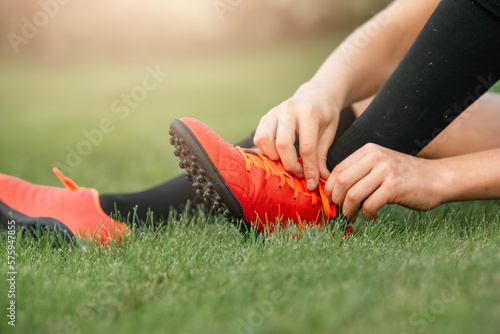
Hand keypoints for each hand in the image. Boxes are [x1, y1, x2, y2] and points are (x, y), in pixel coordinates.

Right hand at [254, 83, 341, 190]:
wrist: (315, 94)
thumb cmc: (325, 115)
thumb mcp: (329, 133)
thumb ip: (322, 156)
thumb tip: (319, 179)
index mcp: (309, 113)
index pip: (307, 148)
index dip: (309, 169)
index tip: (311, 183)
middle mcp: (289, 110)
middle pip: (282, 144)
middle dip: (289, 165)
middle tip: (299, 173)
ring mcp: (274, 112)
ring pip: (264, 139)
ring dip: (274, 156)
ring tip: (286, 160)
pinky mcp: (266, 116)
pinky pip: (259, 137)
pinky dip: (266, 149)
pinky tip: (278, 153)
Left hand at [325, 143, 443, 220]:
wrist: (438, 178)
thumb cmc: (406, 176)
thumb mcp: (381, 165)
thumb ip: (360, 171)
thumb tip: (334, 190)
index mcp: (369, 151)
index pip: (338, 169)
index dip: (330, 187)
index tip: (332, 200)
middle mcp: (376, 157)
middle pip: (341, 181)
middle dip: (336, 200)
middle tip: (340, 210)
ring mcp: (386, 171)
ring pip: (353, 194)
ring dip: (349, 210)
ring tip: (353, 215)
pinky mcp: (395, 187)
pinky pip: (370, 205)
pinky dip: (366, 215)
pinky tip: (371, 216)